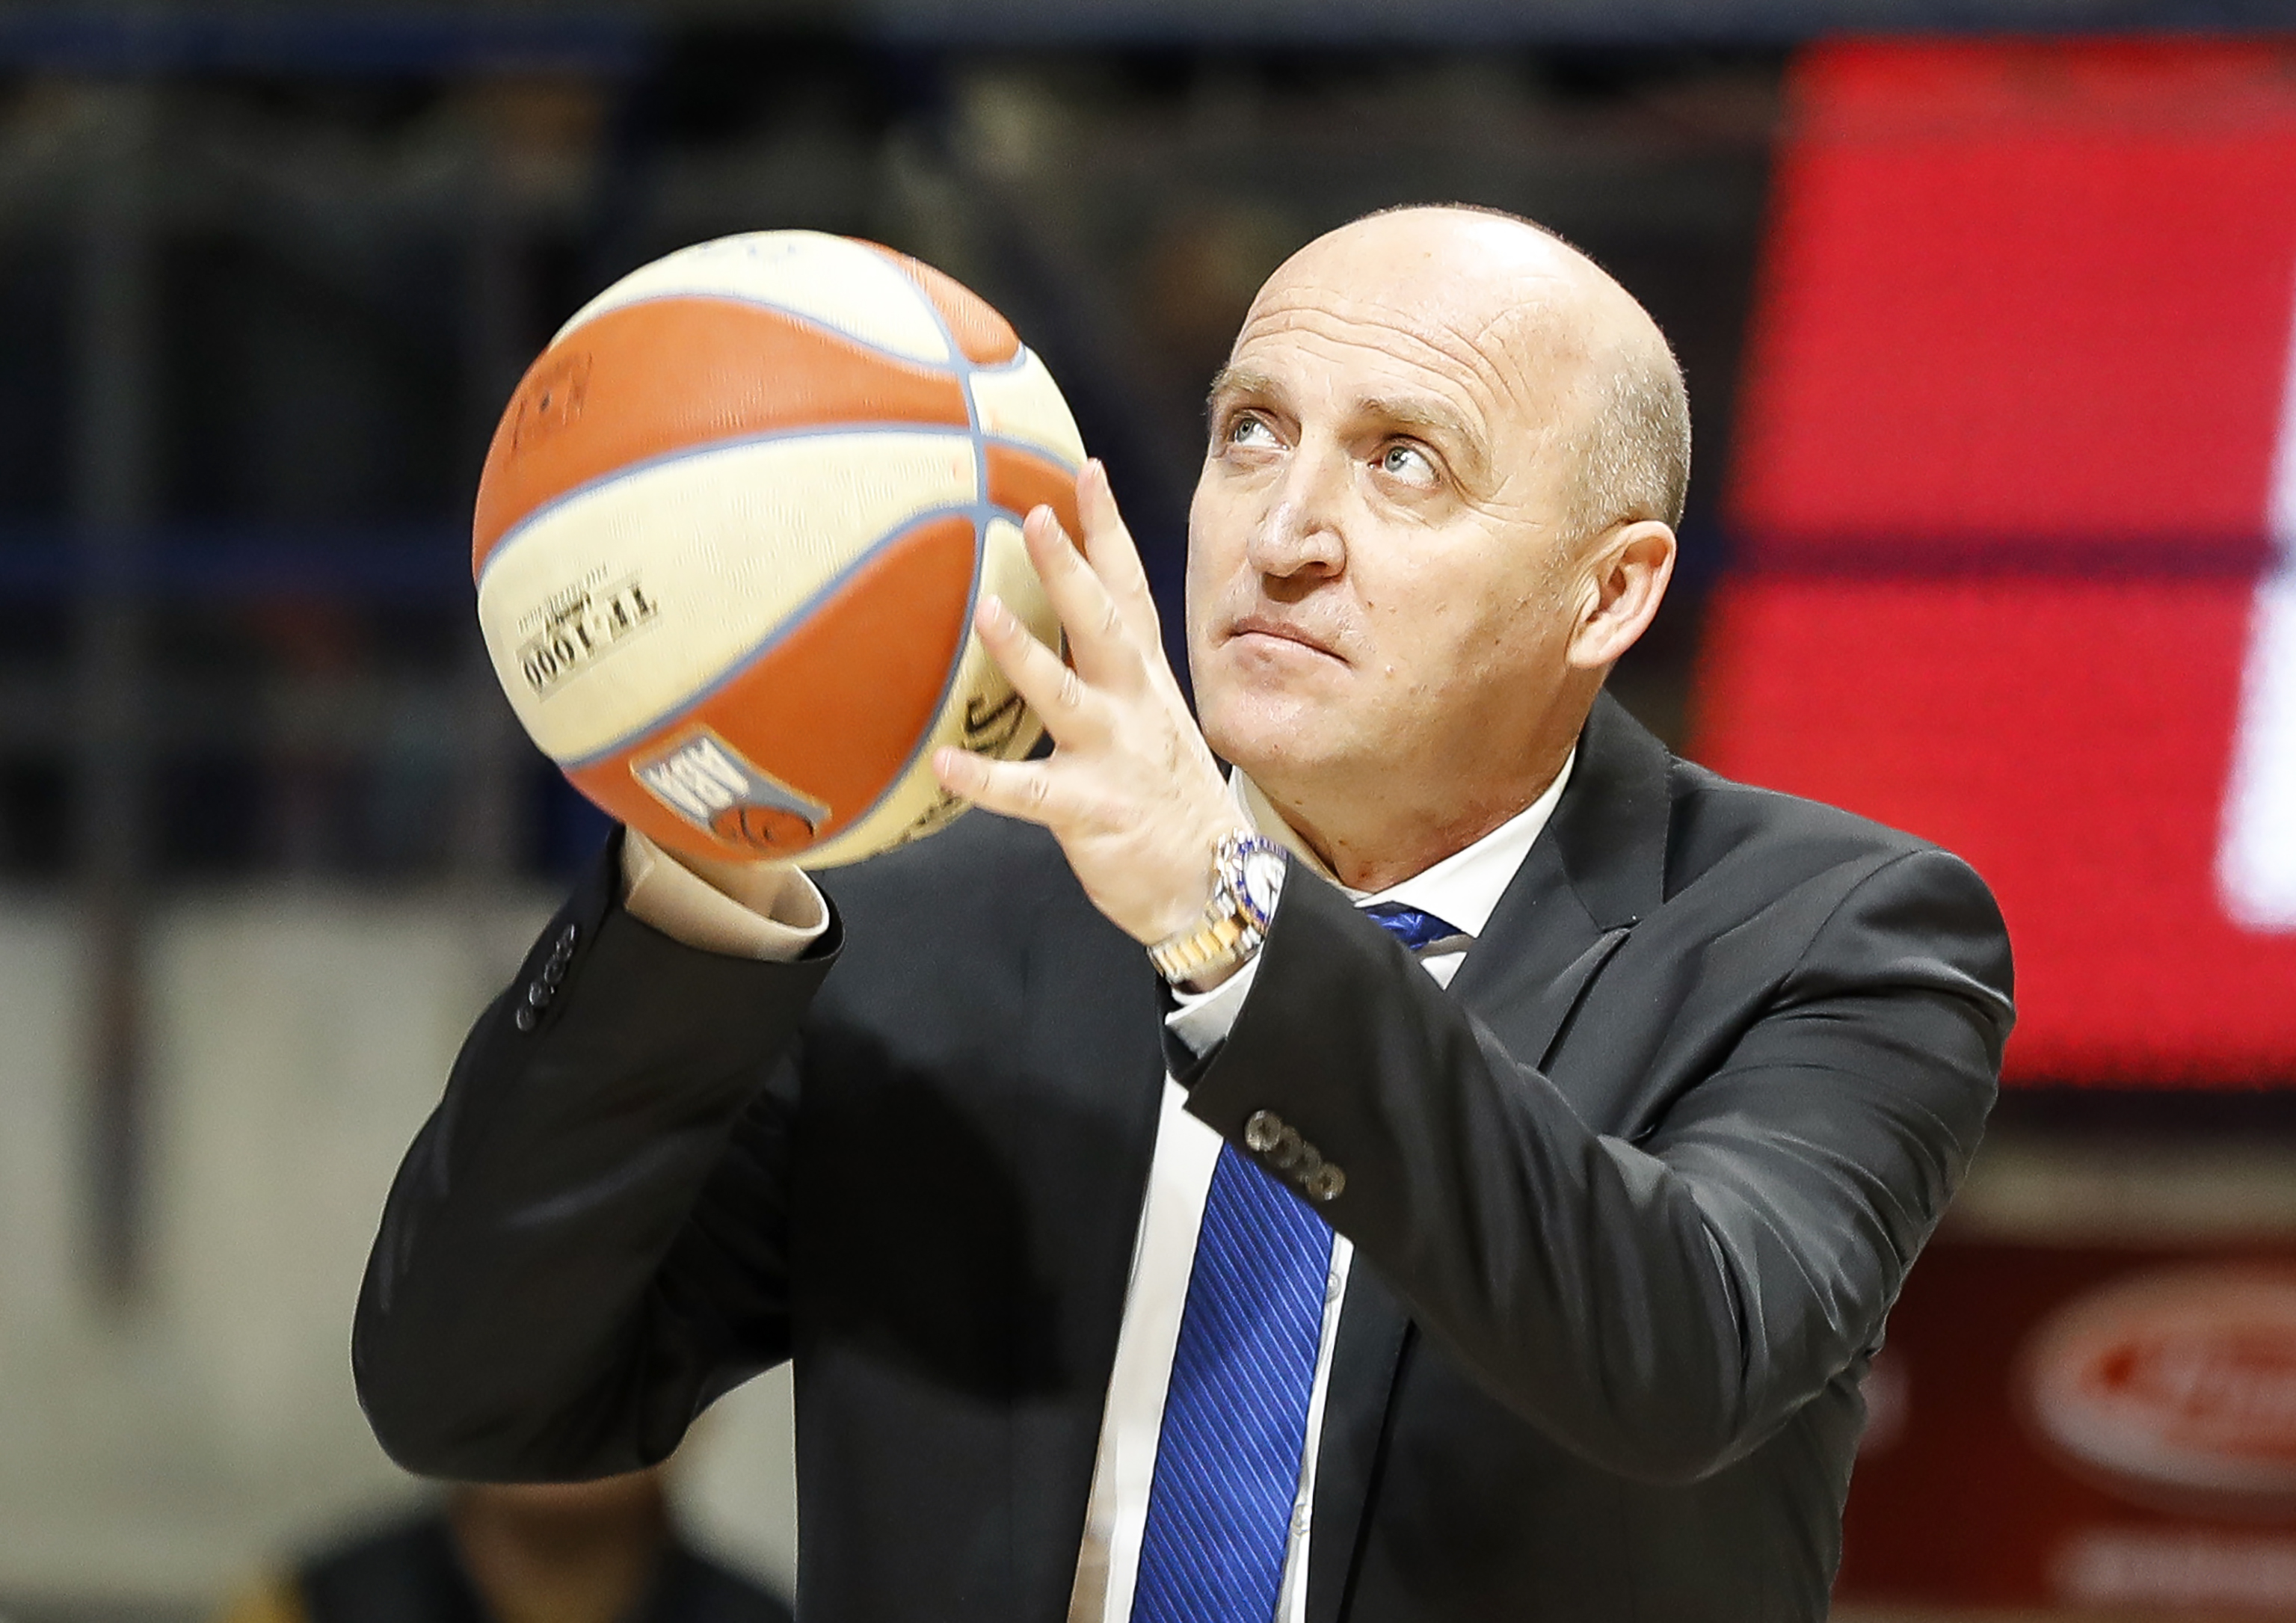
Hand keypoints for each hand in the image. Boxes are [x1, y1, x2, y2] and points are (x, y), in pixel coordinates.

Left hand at [932, 461, 1246, 946]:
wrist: (1212, 882)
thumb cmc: (1166, 797)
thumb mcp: (1152, 716)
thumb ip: (1114, 666)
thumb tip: (1070, 613)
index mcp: (1143, 679)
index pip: (1128, 589)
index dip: (1107, 529)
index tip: (1084, 471)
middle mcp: (1132, 705)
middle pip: (1101, 624)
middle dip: (1071, 568)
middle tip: (1035, 515)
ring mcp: (1113, 756)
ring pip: (1065, 696)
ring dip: (1026, 653)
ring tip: (985, 612)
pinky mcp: (1090, 810)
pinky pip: (1029, 794)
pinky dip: (986, 781)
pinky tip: (946, 765)